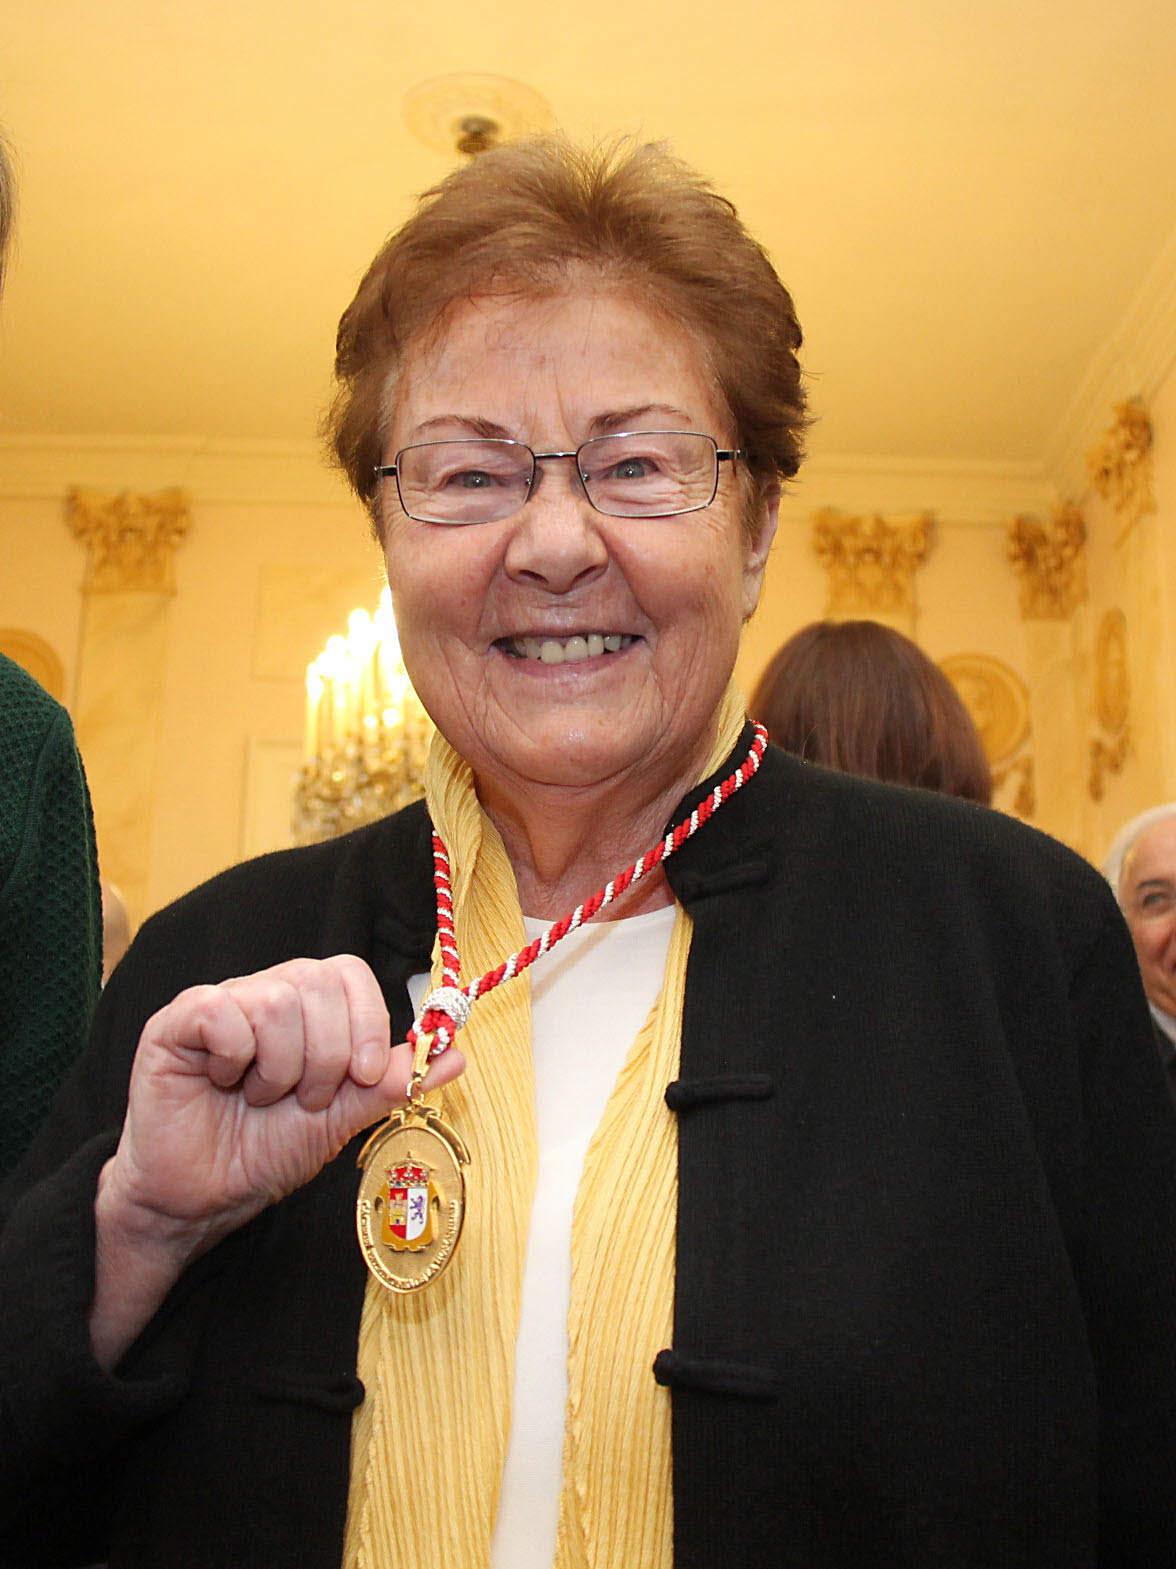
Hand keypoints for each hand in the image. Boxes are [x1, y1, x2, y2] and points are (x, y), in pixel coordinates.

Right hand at [95, 955, 464, 1299]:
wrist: (201, 1200)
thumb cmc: (264, 1153)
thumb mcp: (341, 1118)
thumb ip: (391, 1083)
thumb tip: (455, 1053)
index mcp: (307, 1008)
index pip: (350, 972)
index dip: (366, 1019)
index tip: (364, 1074)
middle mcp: (265, 993)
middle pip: (318, 981)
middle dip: (326, 1056)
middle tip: (306, 1100)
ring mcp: (221, 1002)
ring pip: (276, 1000)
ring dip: (281, 1068)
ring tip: (263, 1098)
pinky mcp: (177, 1021)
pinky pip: (221, 1011)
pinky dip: (235, 1058)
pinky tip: (225, 1083)